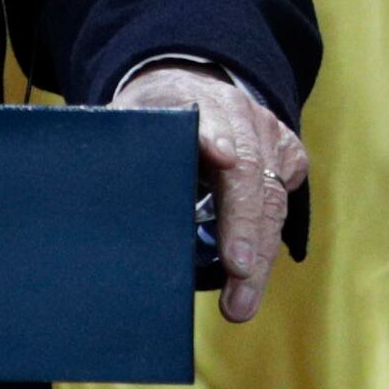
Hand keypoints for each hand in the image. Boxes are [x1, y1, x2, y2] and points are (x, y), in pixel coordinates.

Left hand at [116, 63, 307, 322]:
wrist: (187, 86)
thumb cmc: (149, 122)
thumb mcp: (126, 126)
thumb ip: (123, 155)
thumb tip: (101, 198)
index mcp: (189, 101)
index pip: (204, 119)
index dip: (212, 138)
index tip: (222, 158)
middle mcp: (236, 112)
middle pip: (249, 173)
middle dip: (245, 229)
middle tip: (237, 276)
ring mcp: (266, 130)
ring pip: (273, 197)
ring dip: (260, 255)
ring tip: (241, 302)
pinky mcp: (286, 150)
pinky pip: (286, 196)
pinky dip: (271, 239)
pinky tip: (254, 274)